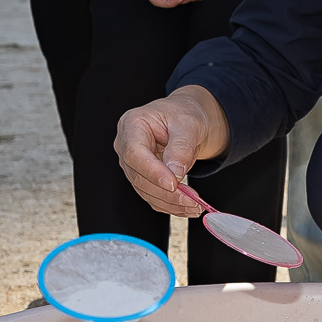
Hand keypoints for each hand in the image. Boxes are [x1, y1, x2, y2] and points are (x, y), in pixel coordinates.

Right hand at [113, 87, 227, 215]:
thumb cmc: (183, 114)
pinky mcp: (142, 178)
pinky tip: (187, 207)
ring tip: (194, 205)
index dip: (152, 171)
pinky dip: (170, 205)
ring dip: (170, 202)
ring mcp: (133, 164)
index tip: (173, 184)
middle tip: (191, 200)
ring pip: (146, 191)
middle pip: (139, 176)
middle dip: (166, 192)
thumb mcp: (188, 123)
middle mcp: (126, 146)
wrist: (186, 120)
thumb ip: (181, 146)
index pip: (135, 153)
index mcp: (132, 124)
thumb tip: (175, 171)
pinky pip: (153, 196)